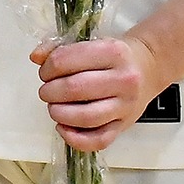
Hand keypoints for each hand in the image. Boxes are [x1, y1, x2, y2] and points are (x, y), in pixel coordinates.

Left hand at [31, 36, 166, 152]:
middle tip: (46, 91)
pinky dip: (75, 139)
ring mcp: (126, 106)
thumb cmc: (113, 56)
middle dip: (50, 92)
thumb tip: (35, 57)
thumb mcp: (89, 42)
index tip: (45, 72)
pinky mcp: (125, 126)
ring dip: (59, 114)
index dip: (47, 68)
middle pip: (74, 89)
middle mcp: (123, 80)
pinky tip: (63, 128)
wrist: (147, 67)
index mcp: (112, 52)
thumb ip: (58, 48)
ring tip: (54, 107)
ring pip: (85, 117)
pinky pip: (98, 140)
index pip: (66, 61)